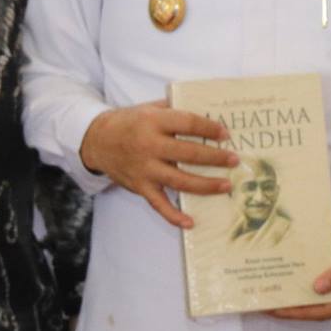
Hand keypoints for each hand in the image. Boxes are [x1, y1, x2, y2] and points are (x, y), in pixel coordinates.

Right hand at [79, 101, 237, 229]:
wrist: (96, 140)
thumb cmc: (130, 122)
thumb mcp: (150, 108)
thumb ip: (175, 109)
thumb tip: (209, 111)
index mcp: (153, 121)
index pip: (188, 124)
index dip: (209, 129)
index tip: (225, 135)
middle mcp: (149, 145)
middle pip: (188, 154)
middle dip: (215, 158)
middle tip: (234, 160)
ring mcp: (144, 169)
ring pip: (180, 181)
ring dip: (206, 185)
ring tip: (226, 186)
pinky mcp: (140, 186)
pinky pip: (159, 204)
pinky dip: (174, 216)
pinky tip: (191, 222)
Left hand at [269, 220, 330, 320]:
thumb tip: (317, 289)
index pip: (322, 311)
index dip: (298, 311)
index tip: (277, 310)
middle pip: (313, 309)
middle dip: (289, 308)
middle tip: (263, 305)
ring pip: (311, 300)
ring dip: (291, 298)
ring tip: (267, 295)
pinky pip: (312, 288)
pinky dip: (297, 286)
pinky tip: (281, 282)